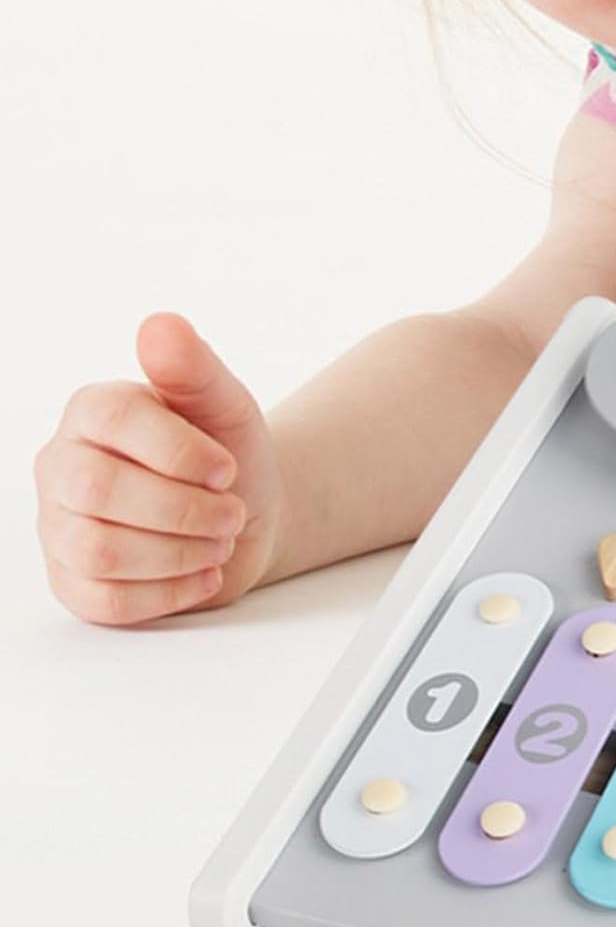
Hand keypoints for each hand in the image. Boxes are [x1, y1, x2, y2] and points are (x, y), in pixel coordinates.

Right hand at [34, 313, 285, 624]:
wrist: (244, 516)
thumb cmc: (226, 453)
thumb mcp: (225, 405)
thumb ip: (194, 369)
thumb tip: (162, 325)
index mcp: (93, 411)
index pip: (114, 424)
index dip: (179, 453)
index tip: (227, 469)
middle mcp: (62, 465)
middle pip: (99, 492)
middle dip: (183, 510)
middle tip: (232, 513)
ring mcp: (59, 526)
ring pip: (99, 551)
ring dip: (180, 553)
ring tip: (220, 541)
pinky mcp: (74, 582)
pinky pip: (105, 600)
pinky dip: (169, 593)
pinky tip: (203, 573)